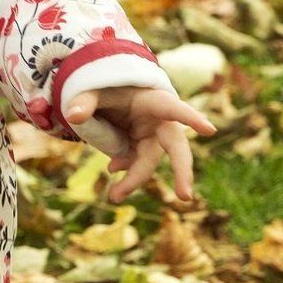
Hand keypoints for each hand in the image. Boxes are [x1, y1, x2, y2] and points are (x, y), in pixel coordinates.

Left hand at [65, 86, 217, 202]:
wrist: (111, 96)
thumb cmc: (109, 86)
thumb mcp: (94, 88)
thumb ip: (84, 100)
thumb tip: (73, 117)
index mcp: (154, 101)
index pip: (174, 108)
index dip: (191, 118)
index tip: (209, 129)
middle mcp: (159, 123)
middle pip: (176, 148)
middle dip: (181, 171)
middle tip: (184, 196)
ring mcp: (152, 138)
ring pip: (150, 163)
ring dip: (134, 180)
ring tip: (114, 196)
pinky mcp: (143, 149)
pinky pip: (136, 165)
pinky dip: (125, 171)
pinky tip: (113, 172)